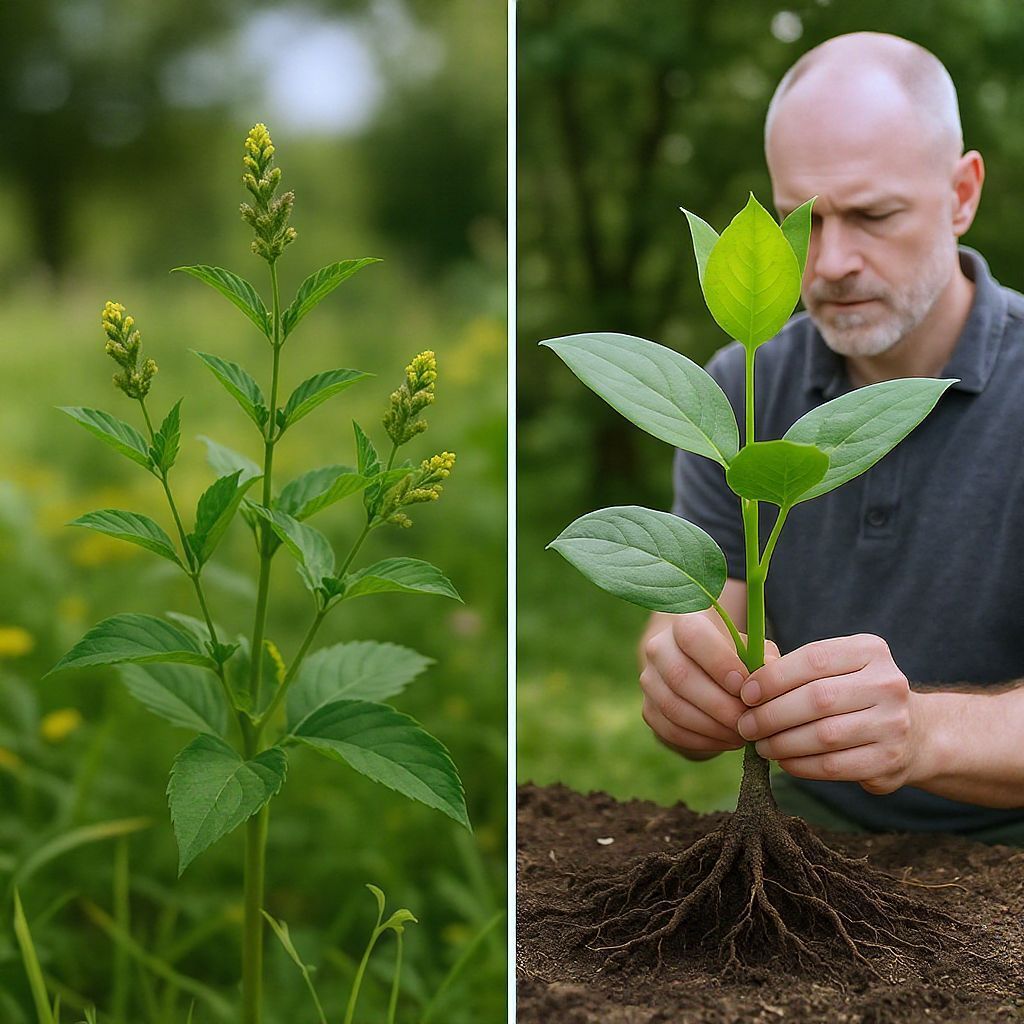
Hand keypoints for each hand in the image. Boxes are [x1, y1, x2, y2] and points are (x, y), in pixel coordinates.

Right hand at [639, 613, 777, 757]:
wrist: (703, 671)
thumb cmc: (734, 658)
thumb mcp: (751, 651)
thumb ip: (763, 659)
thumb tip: (769, 671)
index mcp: (684, 623)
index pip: (693, 637)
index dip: (719, 663)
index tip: (744, 686)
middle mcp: (659, 648)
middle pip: (680, 676)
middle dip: (719, 704)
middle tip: (748, 721)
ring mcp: (649, 680)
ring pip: (674, 707)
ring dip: (712, 727)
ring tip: (742, 734)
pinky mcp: (648, 709)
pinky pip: (671, 730)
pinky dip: (702, 741)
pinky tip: (726, 740)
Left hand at [736, 633, 920, 793]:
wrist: (916, 732)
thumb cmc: (854, 693)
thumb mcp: (835, 669)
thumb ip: (795, 670)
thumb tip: (745, 683)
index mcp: (870, 650)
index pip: (814, 660)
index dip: (773, 678)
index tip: (745, 694)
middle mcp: (888, 684)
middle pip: (817, 699)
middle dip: (771, 714)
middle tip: (746, 725)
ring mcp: (894, 723)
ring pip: (823, 736)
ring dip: (782, 743)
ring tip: (760, 745)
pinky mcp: (889, 759)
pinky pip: (833, 766)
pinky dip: (801, 765)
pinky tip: (784, 761)